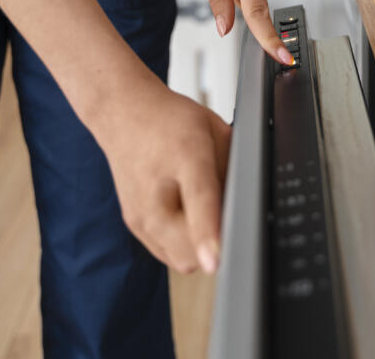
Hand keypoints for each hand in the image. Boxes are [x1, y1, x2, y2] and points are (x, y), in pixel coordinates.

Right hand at [92, 71, 231, 273]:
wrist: (123, 114)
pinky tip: (186, 216)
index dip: (207, 233)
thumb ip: (234, 167)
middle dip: (218, 242)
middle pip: (189, 246)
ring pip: (181, 259)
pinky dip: (184, 245)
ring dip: (200, 247)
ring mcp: (140, 213)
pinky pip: (169, 255)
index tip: (215, 259)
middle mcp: (155, 191)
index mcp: (185, 157)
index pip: (198, 200)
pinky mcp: (134, 226)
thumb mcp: (215, 130)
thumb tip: (251, 202)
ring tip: (201, 211)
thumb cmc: (170, 121)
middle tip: (225, 216)